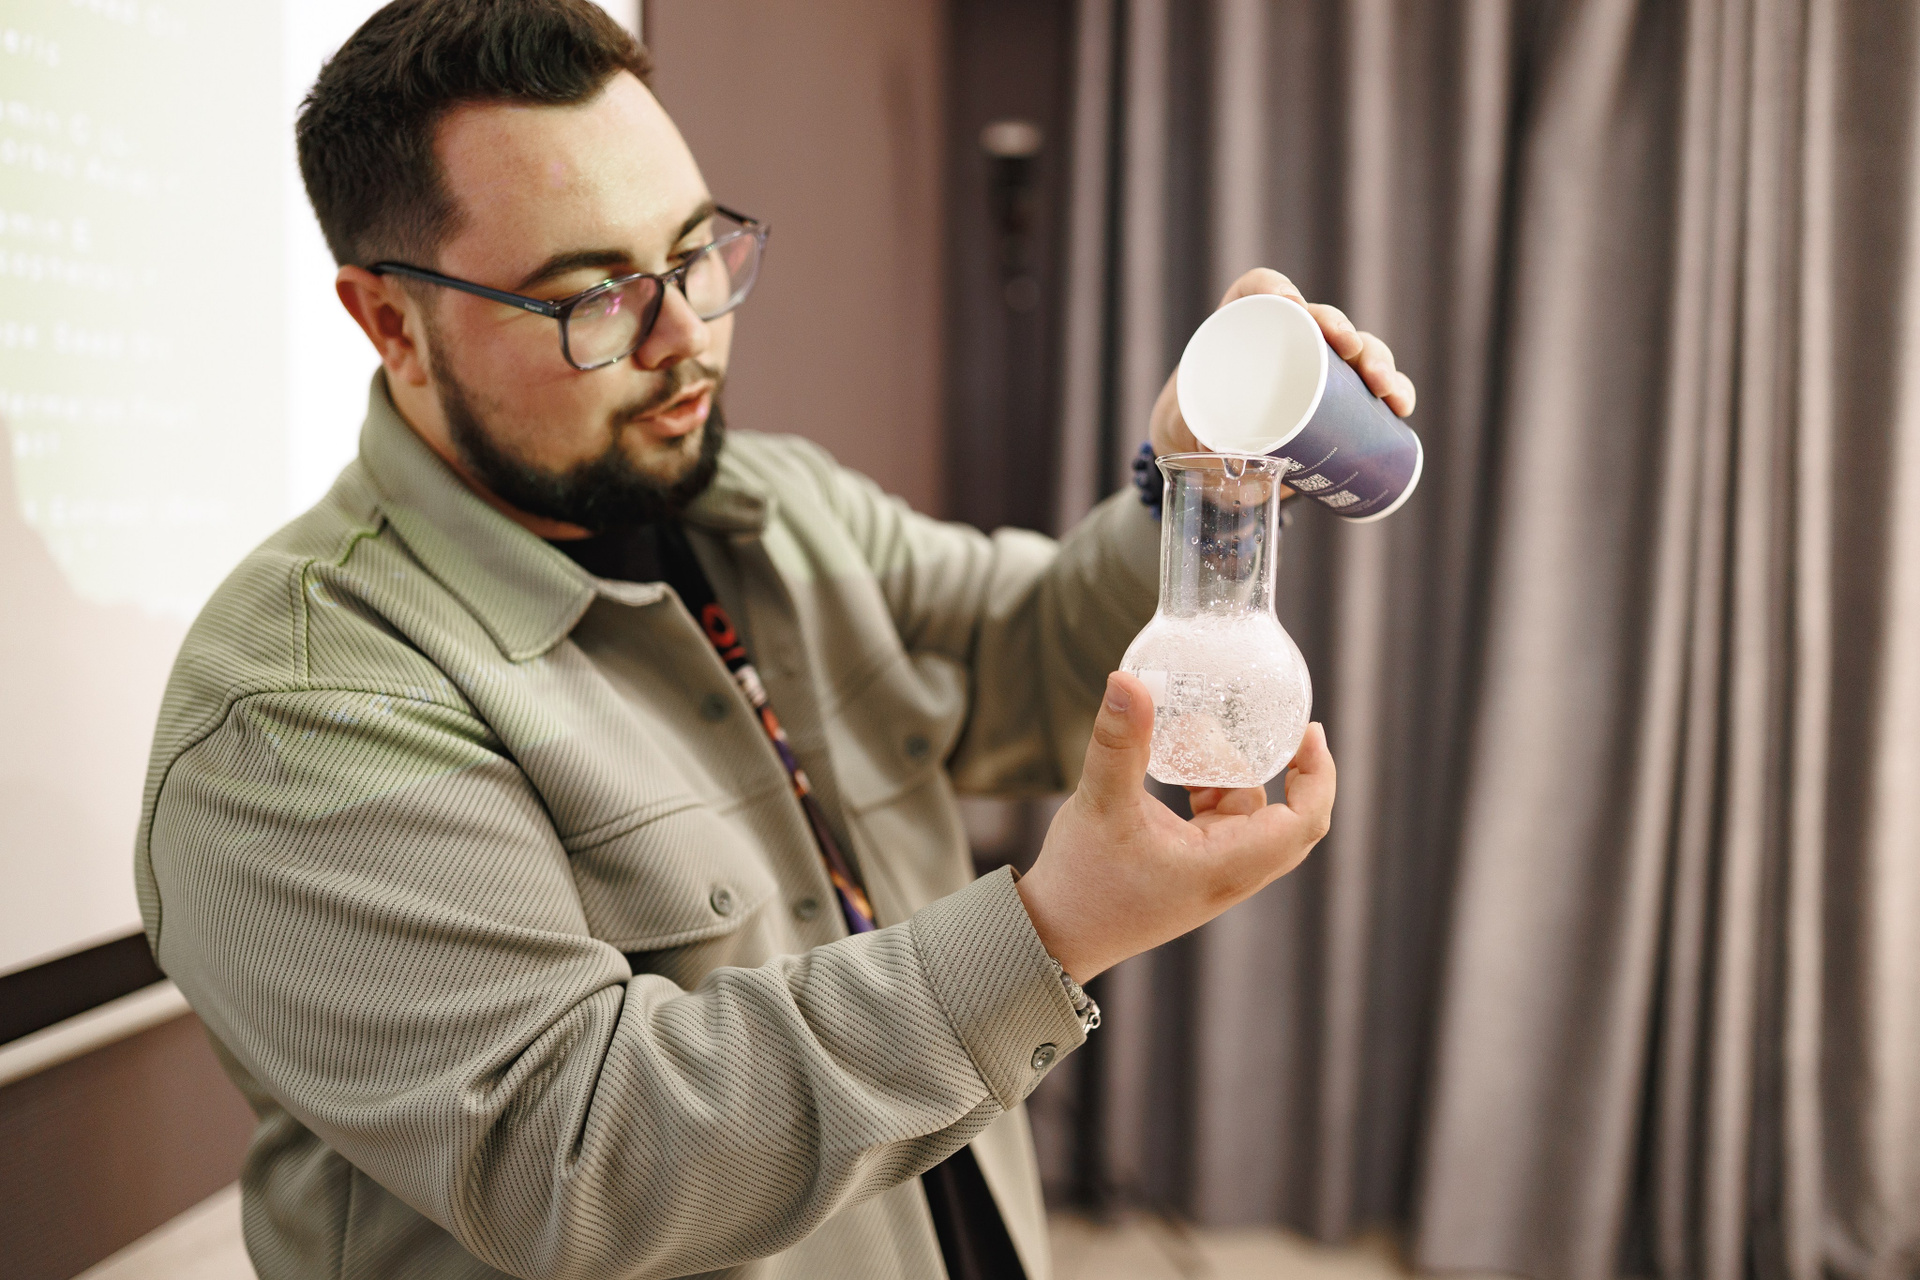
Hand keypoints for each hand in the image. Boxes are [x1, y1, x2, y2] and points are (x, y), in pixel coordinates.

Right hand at [1015, 671, 1334, 981]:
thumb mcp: (1101, 804)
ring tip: (1199, 729)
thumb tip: (1128, 680)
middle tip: (1281, 724)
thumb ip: (1119, 742)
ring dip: (1235, 772)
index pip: (1302, 822)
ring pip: (1249, 816)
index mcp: (1225, 866)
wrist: (1052, 937)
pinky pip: (1220, 821)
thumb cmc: (1082, 882)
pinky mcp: (1189, 869)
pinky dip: (1211, 787)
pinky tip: (1181, 760)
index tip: (1308, 730)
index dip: (1318, 775)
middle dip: (1291, 770)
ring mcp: (1210, 874)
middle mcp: (1228, 874)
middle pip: (1290, 821)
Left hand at [1147, 268, 1417, 457]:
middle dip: (1342, 328)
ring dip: (1377, 360)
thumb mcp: (1181, 431)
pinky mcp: (1336, 403)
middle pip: (1317, 318)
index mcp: (1236, 330)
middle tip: (1349, 350)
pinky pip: (1371, 389)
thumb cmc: (1189, 435)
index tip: (1289, 305)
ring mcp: (1313, 371)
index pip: (1255, 290)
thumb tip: (1220, 452)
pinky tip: (1401, 406)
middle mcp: (1281, 342)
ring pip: (1354, 351)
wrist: (1206, 466)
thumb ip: (1189, 433)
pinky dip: (1393, 392)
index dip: (1273, 288)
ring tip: (1385, 388)